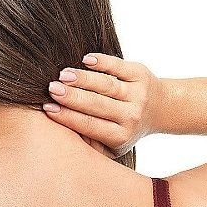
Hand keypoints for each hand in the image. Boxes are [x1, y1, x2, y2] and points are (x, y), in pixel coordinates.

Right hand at [43, 53, 166, 157]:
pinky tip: (86, 60)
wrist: (159, 109)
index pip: (89, 125)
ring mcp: (137, 94)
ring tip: (63, 74)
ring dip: (83, 78)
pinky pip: (118, 66)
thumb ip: (90, 145)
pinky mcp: (140, 74)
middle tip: (51, 88)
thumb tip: (63, 138)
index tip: (47, 108)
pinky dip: (102, 62)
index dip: (67, 116)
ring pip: (106, 84)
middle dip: (72, 96)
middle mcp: (131, 116)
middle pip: (97, 104)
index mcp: (120, 136)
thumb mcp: (111, 146)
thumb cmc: (125, 129)